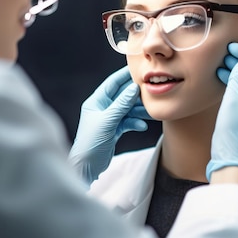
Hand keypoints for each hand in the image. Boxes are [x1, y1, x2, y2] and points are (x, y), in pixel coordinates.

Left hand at [69, 66, 151, 183]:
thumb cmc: (90, 143)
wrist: (86, 167)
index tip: (139, 70)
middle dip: (136, 95)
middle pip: (122, 96)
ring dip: (139, 111)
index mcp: (96, 102)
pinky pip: (128, 122)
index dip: (125, 76)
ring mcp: (109, 119)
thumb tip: (133, 88)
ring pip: (127, 110)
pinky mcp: (114, 130)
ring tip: (151, 112)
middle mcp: (102, 108)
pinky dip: (135, 122)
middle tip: (151, 92)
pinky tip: (142, 125)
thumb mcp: (107, 121)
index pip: (112, 83)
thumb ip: (121, 105)